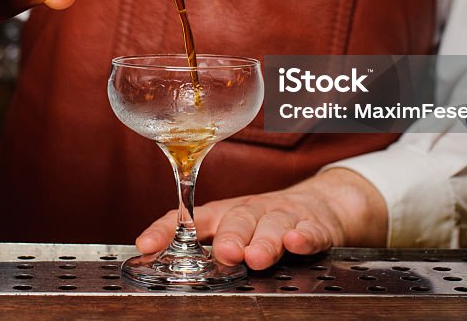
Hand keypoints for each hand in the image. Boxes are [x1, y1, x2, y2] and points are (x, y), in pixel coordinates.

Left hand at [135, 168, 387, 269]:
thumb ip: (202, 245)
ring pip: (273, 226)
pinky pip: (310, 230)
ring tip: (256, 258)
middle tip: (223, 254)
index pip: (191, 219)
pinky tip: (297, 243)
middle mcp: (252, 211)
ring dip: (265, 241)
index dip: (167, 229)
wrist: (321, 205)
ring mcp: (284, 215)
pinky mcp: (315, 224)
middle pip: (238, 220)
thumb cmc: (265, 222)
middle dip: (230, 237)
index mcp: (226, 213)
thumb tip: (154, 261)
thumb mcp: (232, 230)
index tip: (145, 244)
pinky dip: (304, 236)